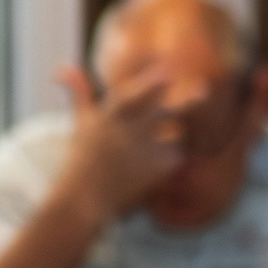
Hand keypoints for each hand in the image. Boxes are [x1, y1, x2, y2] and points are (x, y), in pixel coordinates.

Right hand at [51, 63, 185, 222]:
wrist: (84, 198)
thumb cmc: (82, 157)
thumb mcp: (80, 122)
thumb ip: (79, 93)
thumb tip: (61, 69)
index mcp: (109, 116)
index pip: (132, 97)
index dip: (151, 83)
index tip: (168, 70)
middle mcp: (127, 133)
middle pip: (162, 115)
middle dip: (185, 103)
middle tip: (206, 91)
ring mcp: (142, 154)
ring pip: (176, 137)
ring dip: (179, 135)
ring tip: (166, 141)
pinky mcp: (154, 172)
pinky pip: (176, 157)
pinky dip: (174, 156)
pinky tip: (162, 164)